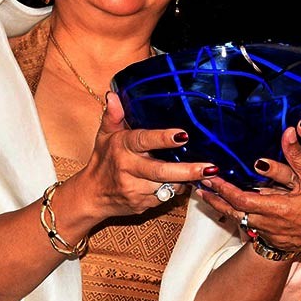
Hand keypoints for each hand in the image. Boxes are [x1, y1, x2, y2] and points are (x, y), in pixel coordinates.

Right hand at [79, 92, 217, 216]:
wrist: (91, 195)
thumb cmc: (103, 159)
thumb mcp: (105, 135)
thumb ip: (113, 115)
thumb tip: (113, 95)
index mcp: (122, 147)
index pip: (144, 141)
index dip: (163, 138)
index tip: (184, 135)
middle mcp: (128, 169)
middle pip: (161, 171)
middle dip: (187, 170)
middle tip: (210, 168)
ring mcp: (135, 189)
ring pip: (167, 186)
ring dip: (184, 180)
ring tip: (202, 172)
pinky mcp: (141, 205)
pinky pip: (165, 197)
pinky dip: (175, 189)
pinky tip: (181, 182)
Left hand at [198, 117, 300, 253]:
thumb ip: (298, 155)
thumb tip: (290, 131)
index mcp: (278, 209)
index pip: (241, 199)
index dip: (223, 189)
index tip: (209, 178)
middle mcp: (271, 224)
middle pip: (235, 212)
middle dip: (217, 199)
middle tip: (201, 188)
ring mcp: (275, 234)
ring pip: (243, 221)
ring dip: (227, 208)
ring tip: (211, 197)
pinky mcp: (281, 239)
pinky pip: (255, 227)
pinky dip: (242, 216)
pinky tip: (238, 209)